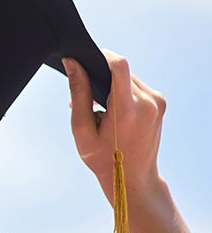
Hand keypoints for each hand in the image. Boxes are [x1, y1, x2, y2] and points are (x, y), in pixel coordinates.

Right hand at [64, 51, 165, 202]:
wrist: (133, 178)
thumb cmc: (103, 158)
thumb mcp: (82, 129)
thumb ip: (78, 93)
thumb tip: (72, 63)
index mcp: (128, 110)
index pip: (118, 65)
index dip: (100, 55)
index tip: (85, 58)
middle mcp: (148, 102)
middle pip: (119, 71)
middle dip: (100, 78)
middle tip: (89, 102)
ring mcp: (157, 102)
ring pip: (127, 77)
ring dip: (111, 86)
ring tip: (101, 111)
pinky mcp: (160, 102)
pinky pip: (135, 85)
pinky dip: (121, 91)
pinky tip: (114, 112)